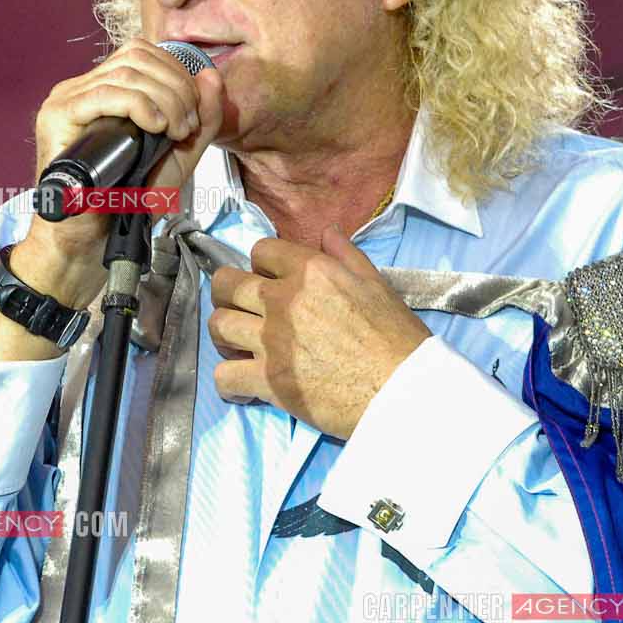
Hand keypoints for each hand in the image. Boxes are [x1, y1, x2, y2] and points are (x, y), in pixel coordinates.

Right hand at [17, 42, 225, 306]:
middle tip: (187, 128)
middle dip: (176, 87)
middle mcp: (82, 87)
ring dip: (164, 99)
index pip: (143, 53)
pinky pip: (106, 94)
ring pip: (126, 72)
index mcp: (104, 89)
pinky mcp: (58, 117)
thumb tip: (211, 74)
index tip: (192, 118)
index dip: (177, 75)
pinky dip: (140, 105)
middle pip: (137, 56)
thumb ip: (200, 119)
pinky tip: (156, 127)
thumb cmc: (127, 201)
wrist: (92, 239)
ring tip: (175, 133)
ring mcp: (67, 99)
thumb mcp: (177, 156)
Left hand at [208, 228, 432, 439]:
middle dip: (227, 293)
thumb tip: (327, 232)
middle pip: (226, 284)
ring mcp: (272, 341)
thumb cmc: (397, 338)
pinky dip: (229, 383)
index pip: (261, 250)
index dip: (262, 264)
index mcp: (311, 272)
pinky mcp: (269, 381)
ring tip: (237, 346)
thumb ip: (346, 256)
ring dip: (224, 335)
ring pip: (218, 325)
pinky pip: (224, 376)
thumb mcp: (377, 285)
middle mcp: (284, 300)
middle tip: (240, 309)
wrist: (403, 390)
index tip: (270, 281)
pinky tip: (242, 386)